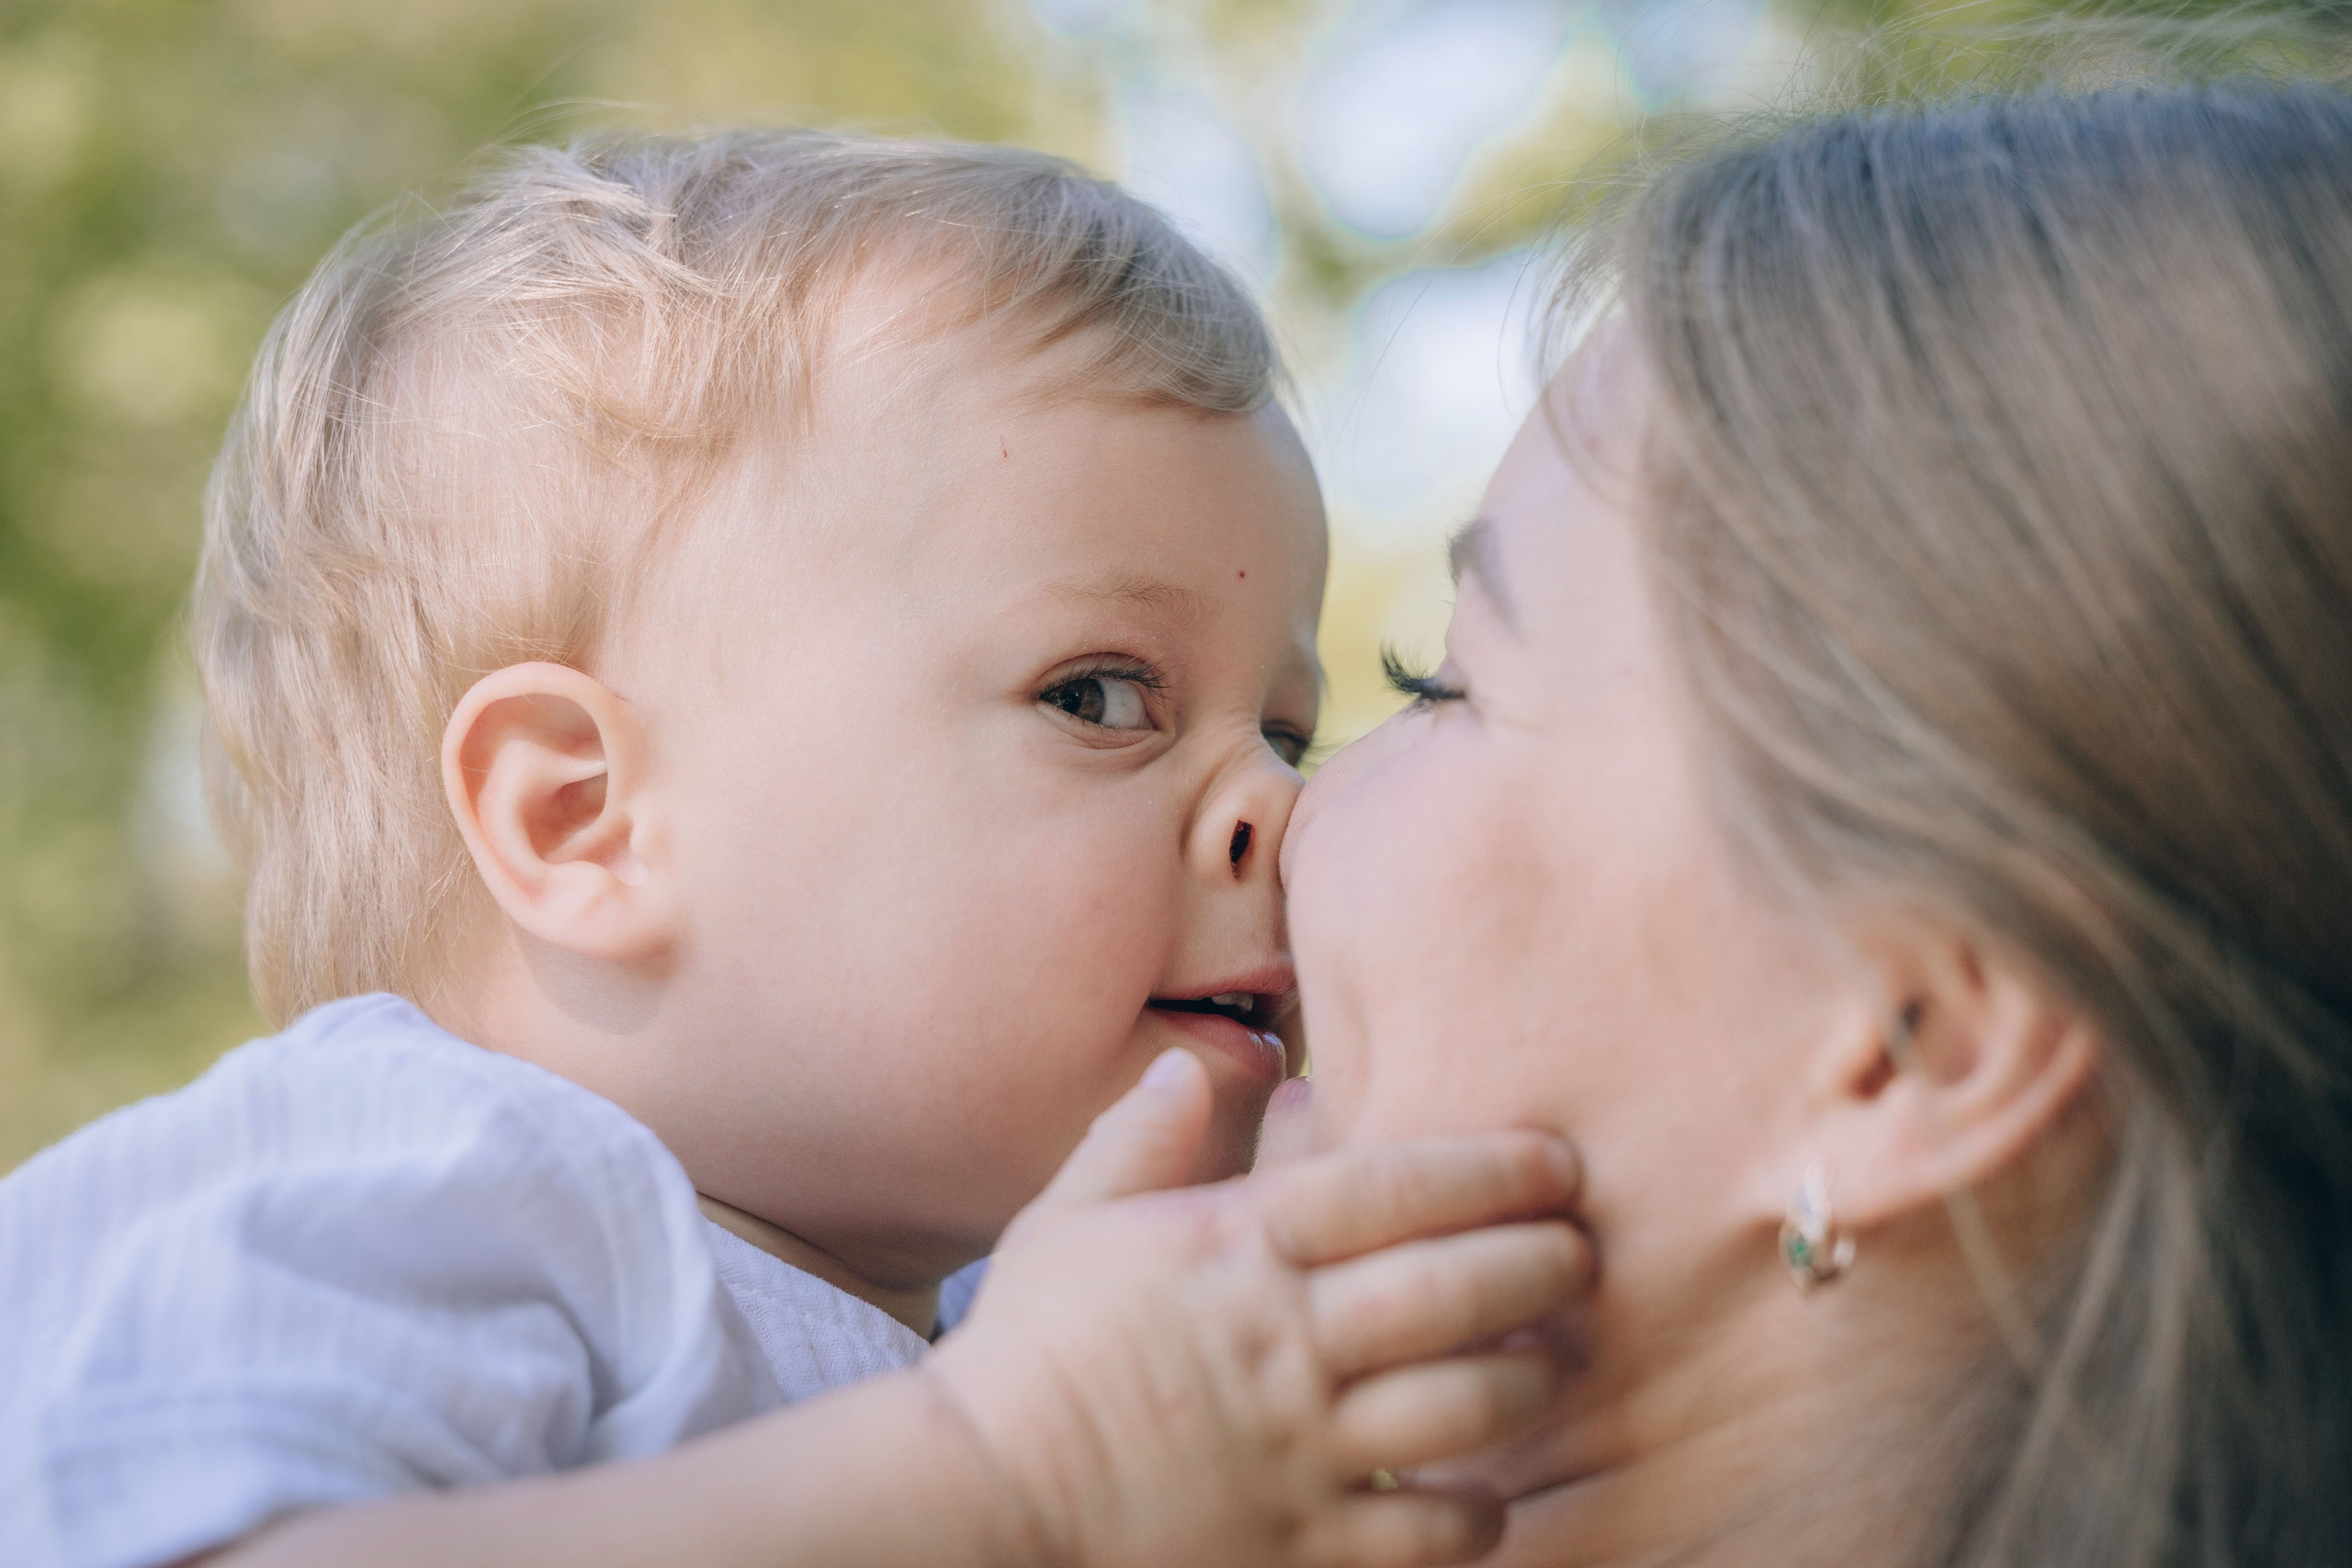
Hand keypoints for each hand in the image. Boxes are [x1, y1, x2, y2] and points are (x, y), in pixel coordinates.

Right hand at [926, 1050, 1591, 1567]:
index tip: (1556, 1161)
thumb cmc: (1025, 1354)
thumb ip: (1138, 1141)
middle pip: (1455, 1289)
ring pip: (1465, 1407)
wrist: (983, 1502)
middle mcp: (1284, 1341)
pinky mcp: (1301, 1545)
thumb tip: (1188, 1068)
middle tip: (1581, 1253)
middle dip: (1541, 1263)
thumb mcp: (1067, 1223)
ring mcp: (1299, 1448)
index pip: (1393, 1188)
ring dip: (1528, 1381)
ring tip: (1551, 1362)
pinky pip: (1426, 1532)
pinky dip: (1477, 1514)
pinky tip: (1488, 1494)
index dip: (1491, 1167)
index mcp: (1233, 1250)